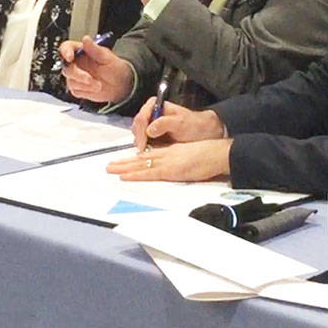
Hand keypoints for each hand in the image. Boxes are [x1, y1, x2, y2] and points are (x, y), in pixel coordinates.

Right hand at [60, 36, 133, 102]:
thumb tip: (86, 39)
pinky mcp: (78, 87)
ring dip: (85, 85)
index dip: (65, 51)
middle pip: (67, 67)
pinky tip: (94, 88)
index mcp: (82, 51)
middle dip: (78, 75)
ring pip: (70, 80)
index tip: (70, 57)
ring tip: (98, 85)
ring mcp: (76, 75)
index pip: (67, 47)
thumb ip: (95, 49)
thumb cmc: (115, 68)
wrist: (121, 85)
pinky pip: (75, 90)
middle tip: (90, 79)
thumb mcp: (107, 58)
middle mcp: (77, 63)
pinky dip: (85, 91)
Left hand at [106, 139, 231, 181]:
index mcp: (171, 152)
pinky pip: (149, 173)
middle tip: (109, 166)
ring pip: (141, 164)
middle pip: (141, 158)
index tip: (124, 162)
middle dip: (124, 162)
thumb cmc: (209, 156)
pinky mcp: (170, 170)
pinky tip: (125, 176)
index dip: (135, 159)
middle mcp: (166, 154)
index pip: (149, 155)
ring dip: (124, 167)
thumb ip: (179, 161)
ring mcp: (167, 162)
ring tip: (110, 169)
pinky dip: (135, 174)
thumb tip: (174, 168)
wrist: (218, 153)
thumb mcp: (190, 155)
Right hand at [129, 98, 224, 150]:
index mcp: (155, 104)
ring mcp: (149, 123)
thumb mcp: (181, 123)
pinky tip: (150, 152)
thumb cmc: (193, 125)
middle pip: (137, 126)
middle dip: (140, 139)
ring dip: (141, 143)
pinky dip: (144, 147)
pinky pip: (142, 140)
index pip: (141, 117)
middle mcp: (150, 112)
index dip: (141, 131)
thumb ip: (165, 123)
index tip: (144, 143)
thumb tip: (150, 128)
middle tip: (144, 150)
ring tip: (148, 152)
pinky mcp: (150, 134)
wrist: (202, 132)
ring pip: (137, 134)